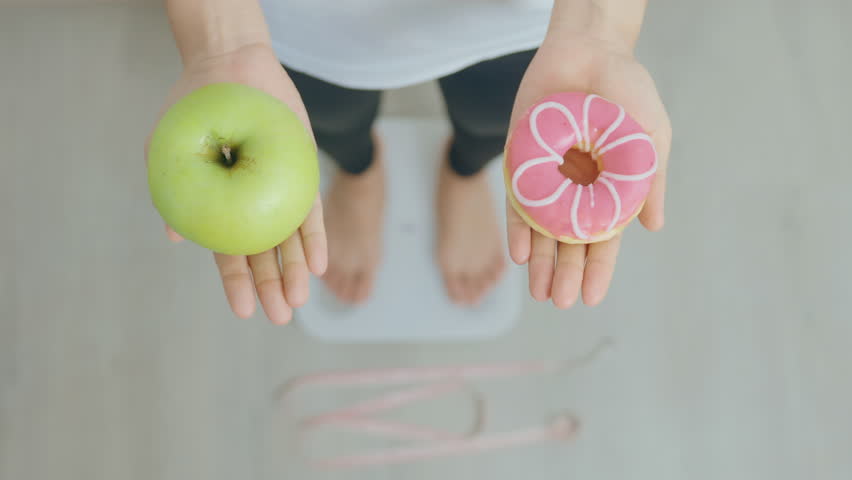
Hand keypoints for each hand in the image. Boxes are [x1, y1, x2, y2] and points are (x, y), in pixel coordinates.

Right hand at [145, 44, 326, 323]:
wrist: (229, 63)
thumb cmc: (192, 106)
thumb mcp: (169, 148)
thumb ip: (172, 191)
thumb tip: (175, 237)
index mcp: (222, 207)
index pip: (231, 254)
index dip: (238, 284)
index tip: (245, 312)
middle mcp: (254, 204)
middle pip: (266, 254)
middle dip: (273, 287)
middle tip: (281, 316)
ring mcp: (281, 190)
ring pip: (292, 240)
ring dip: (297, 270)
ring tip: (300, 298)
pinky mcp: (304, 173)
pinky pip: (312, 210)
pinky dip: (315, 236)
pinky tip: (319, 262)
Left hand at [507, 32, 671, 308]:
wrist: (588, 49)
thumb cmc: (627, 90)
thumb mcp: (650, 136)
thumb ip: (650, 181)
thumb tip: (654, 227)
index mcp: (609, 189)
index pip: (603, 239)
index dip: (598, 269)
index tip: (592, 298)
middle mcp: (576, 190)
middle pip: (569, 241)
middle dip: (566, 273)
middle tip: (562, 302)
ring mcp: (547, 178)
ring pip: (541, 230)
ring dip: (540, 262)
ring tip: (540, 292)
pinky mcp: (522, 161)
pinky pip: (517, 200)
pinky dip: (519, 226)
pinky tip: (520, 252)